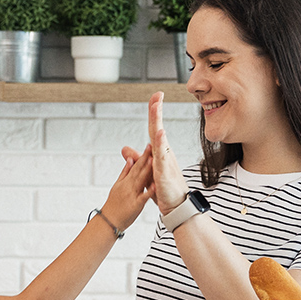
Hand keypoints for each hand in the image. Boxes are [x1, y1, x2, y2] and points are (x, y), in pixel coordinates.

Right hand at [100, 144, 154, 230]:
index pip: (135, 165)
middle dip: (146, 158)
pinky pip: (143, 197)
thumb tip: (130, 159)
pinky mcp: (136, 205)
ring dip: (147, 170)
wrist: (109, 221)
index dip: (142, 155)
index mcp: (125, 181)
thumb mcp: (117, 185)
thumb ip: (125, 172)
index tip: (149, 145)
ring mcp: (132, 194)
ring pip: (140, 180)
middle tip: (153, 146)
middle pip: (138, 170)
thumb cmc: (114, 204)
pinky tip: (155, 185)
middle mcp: (128, 186)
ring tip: (154, 160)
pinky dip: (149, 191)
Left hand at [148, 93, 188, 211]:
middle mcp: (164, 153)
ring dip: (157, 122)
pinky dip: (160, 143)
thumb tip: (124, 148)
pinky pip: (162, 155)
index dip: (153, 113)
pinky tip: (159, 132)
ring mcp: (165, 161)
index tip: (155, 97)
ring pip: (160, 138)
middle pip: (157, 128)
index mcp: (159, 152)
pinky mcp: (165, 171)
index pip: (154, 128)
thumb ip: (137, 159)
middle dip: (156, 111)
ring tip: (156, 107)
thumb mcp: (146, 171)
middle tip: (157, 94)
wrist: (176, 205)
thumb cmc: (164, 188)